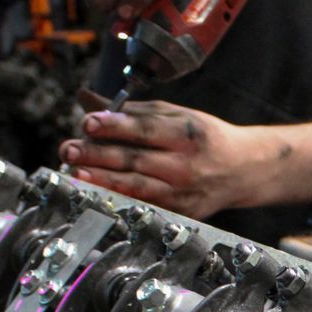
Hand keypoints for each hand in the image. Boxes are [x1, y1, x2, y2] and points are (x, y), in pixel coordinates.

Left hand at [61, 90, 282, 219]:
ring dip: (103, 181)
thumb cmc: (204, 137)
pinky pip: (145, 206)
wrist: (243, 170)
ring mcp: (183, 193)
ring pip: (137, 187)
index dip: (115, 126)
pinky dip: (118, 200)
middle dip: (98, 155)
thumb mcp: (174, 114)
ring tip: (75, 174)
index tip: (88, 122)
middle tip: (68, 150)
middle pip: (136, 160)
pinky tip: (95, 195)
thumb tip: (85, 99)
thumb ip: (131, 110)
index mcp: (186, 134)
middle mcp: (186, 165)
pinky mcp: (181, 213)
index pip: (145, 129)